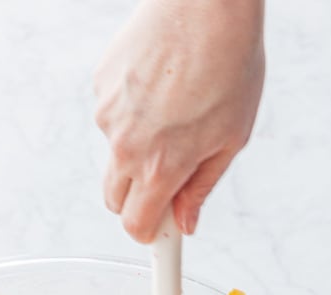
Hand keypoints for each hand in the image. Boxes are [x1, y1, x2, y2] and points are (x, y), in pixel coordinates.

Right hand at [94, 0, 264, 241]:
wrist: (206, 4)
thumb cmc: (229, 65)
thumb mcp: (230, 138)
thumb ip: (201, 187)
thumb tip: (186, 223)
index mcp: (161, 168)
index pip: (136, 226)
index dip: (149, 235)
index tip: (157, 236)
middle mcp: (126, 148)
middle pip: (116, 199)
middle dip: (137, 198)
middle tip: (168, 178)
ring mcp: (108, 117)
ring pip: (115, 154)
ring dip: (136, 149)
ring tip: (173, 110)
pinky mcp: (101, 87)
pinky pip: (111, 117)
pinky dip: (131, 112)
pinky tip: (158, 85)